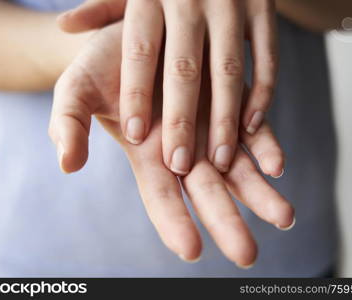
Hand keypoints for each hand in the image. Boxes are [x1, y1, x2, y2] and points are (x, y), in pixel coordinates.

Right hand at [49, 22, 293, 266]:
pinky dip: (265, 147)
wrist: (131, 36)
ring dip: (260, 193)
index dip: (174, 222)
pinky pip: (252, 130)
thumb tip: (68, 164)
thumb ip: (69, 125)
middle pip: (207, 192)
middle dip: (227, 223)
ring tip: (284, 217)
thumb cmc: (101, 66)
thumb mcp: (75, 90)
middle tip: (247, 255)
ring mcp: (210, 127)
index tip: (191, 250)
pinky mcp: (229, 102)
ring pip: (238, 169)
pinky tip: (275, 165)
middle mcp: (183, 148)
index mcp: (147, 154)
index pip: (161, 196)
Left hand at [58, 0, 278, 174]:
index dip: (136, 95)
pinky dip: (263, 93)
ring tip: (220, 160)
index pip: (140, 52)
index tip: (134, 136)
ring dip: (225, 119)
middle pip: (184, 69)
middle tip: (179, 164)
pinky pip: (267, 56)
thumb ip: (100, 8)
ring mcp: (230, 3)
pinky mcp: (263, 7)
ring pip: (229, 70)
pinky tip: (252, 127)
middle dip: (181, 120)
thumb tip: (64, 27)